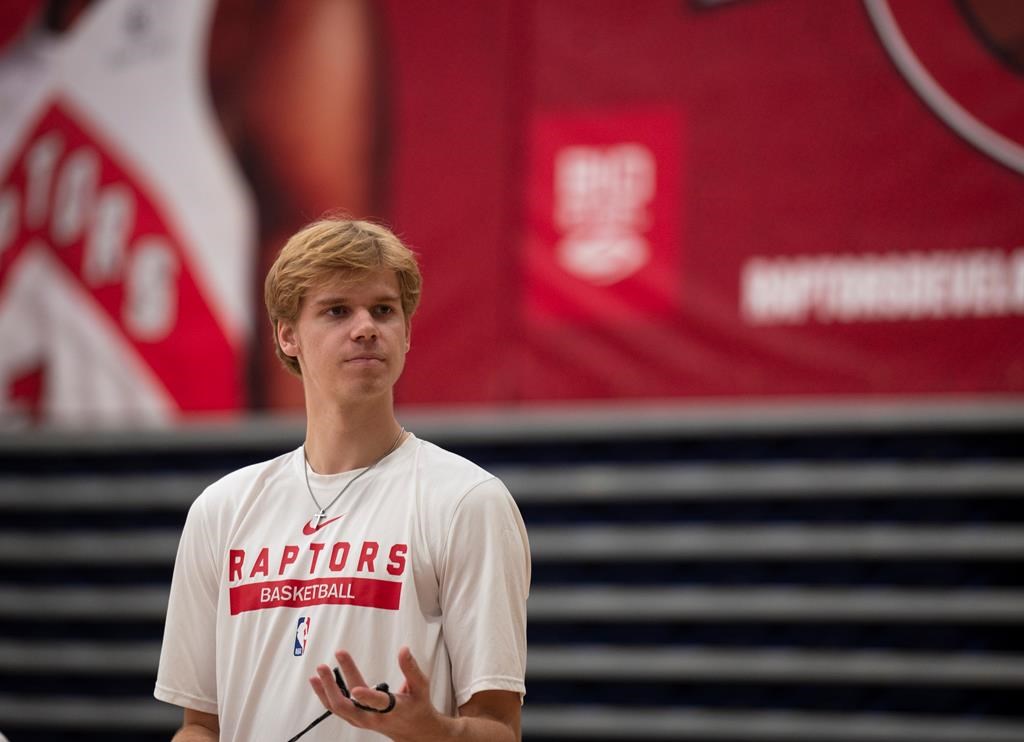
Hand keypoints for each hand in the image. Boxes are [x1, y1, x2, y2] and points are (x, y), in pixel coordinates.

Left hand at [309, 646, 447, 740]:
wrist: (414, 731)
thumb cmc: (417, 707)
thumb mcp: (421, 687)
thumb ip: (411, 668)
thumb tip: (403, 650)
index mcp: (392, 709)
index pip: (377, 703)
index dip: (366, 696)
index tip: (355, 688)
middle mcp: (374, 718)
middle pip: (348, 707)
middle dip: (333, 687)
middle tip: (324, 667)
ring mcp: (362, 720)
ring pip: (339, 709)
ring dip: (325, 691)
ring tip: (317, 674)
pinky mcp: (356, 719)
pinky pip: (337, 709)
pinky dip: (326, 696)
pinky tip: (320, 684)